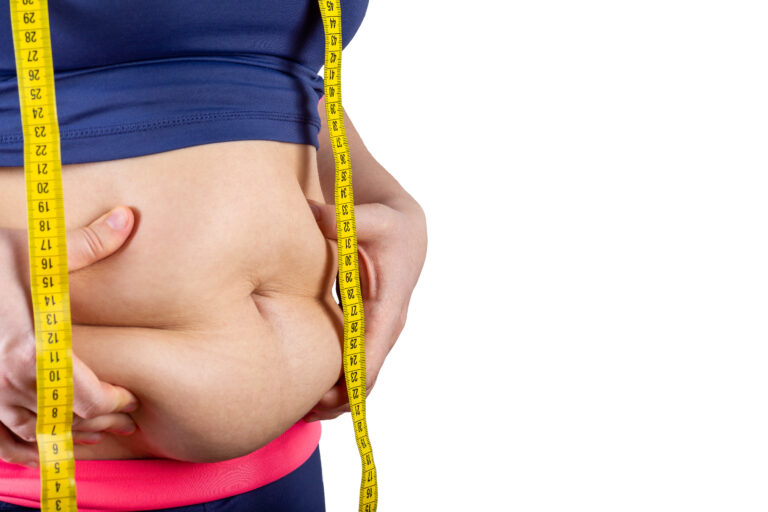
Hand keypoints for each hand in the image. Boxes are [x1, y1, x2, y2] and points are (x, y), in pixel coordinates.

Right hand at [0, 206, 138, 467]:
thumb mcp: (34, 250)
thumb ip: (86, 242)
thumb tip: (129, 216)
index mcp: (27, 348)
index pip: (81, 394)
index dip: (111, 400)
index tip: (130, 395)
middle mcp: (3, 380)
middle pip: (64, 418)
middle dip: (100, 419)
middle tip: (127, 416)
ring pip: (36, 433)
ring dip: (72, 434)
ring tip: (102, 428)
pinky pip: (4, 443)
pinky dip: (32, 447)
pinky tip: (54, 439)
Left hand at [303, 199, 426, 421]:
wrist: (405, 230)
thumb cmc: (387, 224)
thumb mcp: (369, 218)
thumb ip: (342, 219)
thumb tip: (313, 214)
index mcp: (387, 305)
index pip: (371, 355)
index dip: (349, 382)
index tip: (322, 399)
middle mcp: (386, 325)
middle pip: (366, 377)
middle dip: (337, 400)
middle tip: (298, 412)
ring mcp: (379, 331)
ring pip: (361, 378)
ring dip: (335, 398)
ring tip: (299, 413)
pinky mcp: (368, 330)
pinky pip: (355, 365)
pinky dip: (336, 382)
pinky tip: (308, 392)